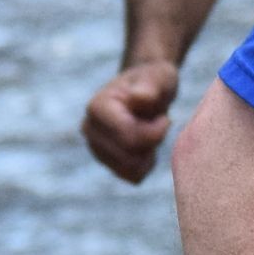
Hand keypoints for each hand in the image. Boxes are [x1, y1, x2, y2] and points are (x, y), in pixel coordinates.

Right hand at [82, 58, 180, 181]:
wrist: (147, 91)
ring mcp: (95, 148)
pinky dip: (146, 164)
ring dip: (149, 153)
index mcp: (97, 107)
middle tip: (158, 123)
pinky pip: (133, 176)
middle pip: (129, 156)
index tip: (163, 117)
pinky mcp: (106, 162)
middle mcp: (90, 130)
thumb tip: (138, 97)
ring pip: (131, 168)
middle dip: (152, 143)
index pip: (129, 137)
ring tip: (151, 131)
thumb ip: (150, 87)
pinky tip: (149, 145)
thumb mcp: (158, 78)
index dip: (155, 132)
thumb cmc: (154, 81)